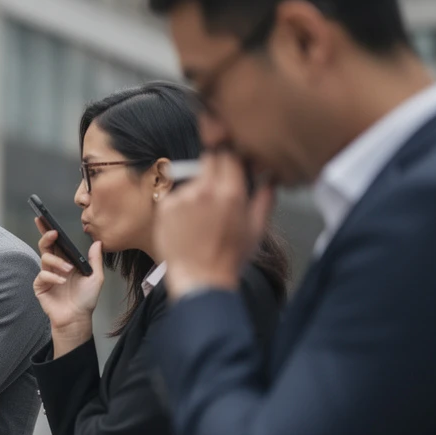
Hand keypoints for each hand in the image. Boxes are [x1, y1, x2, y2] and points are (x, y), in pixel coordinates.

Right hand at [33, 218, 104, 355]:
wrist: (77, 318)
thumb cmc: (86, 300)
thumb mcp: (96, 278)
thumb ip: (95, 260)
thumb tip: (97, 242)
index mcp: (66, 261)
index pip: (56, 242)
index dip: (49, 230)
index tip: (44, 218)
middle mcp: (55, 266)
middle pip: (46, 245)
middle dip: (46, 236)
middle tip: (53, 233)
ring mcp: (47, 275)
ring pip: (45, 258)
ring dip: (57, 262)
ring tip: (68, 270)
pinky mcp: (40, 286)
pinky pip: (42, 275)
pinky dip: (52, 276)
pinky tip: (61, 282)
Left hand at [154, 151, 273, 299]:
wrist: (200, 279)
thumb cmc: (230, 258)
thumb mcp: (257, 229)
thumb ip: (265, 198)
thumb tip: (270, 177)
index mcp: (231, 193)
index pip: (229, 155)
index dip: (230, 157)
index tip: (231, 163)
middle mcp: (205, 191)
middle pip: (209, 160)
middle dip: (214, 168)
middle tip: (218, 190)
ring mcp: (183, 198)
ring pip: (192, 180)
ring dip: (198, 190)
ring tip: (202, 217)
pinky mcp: (165, 207)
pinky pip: (176, 195)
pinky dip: (182, 204)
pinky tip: (188, 224)